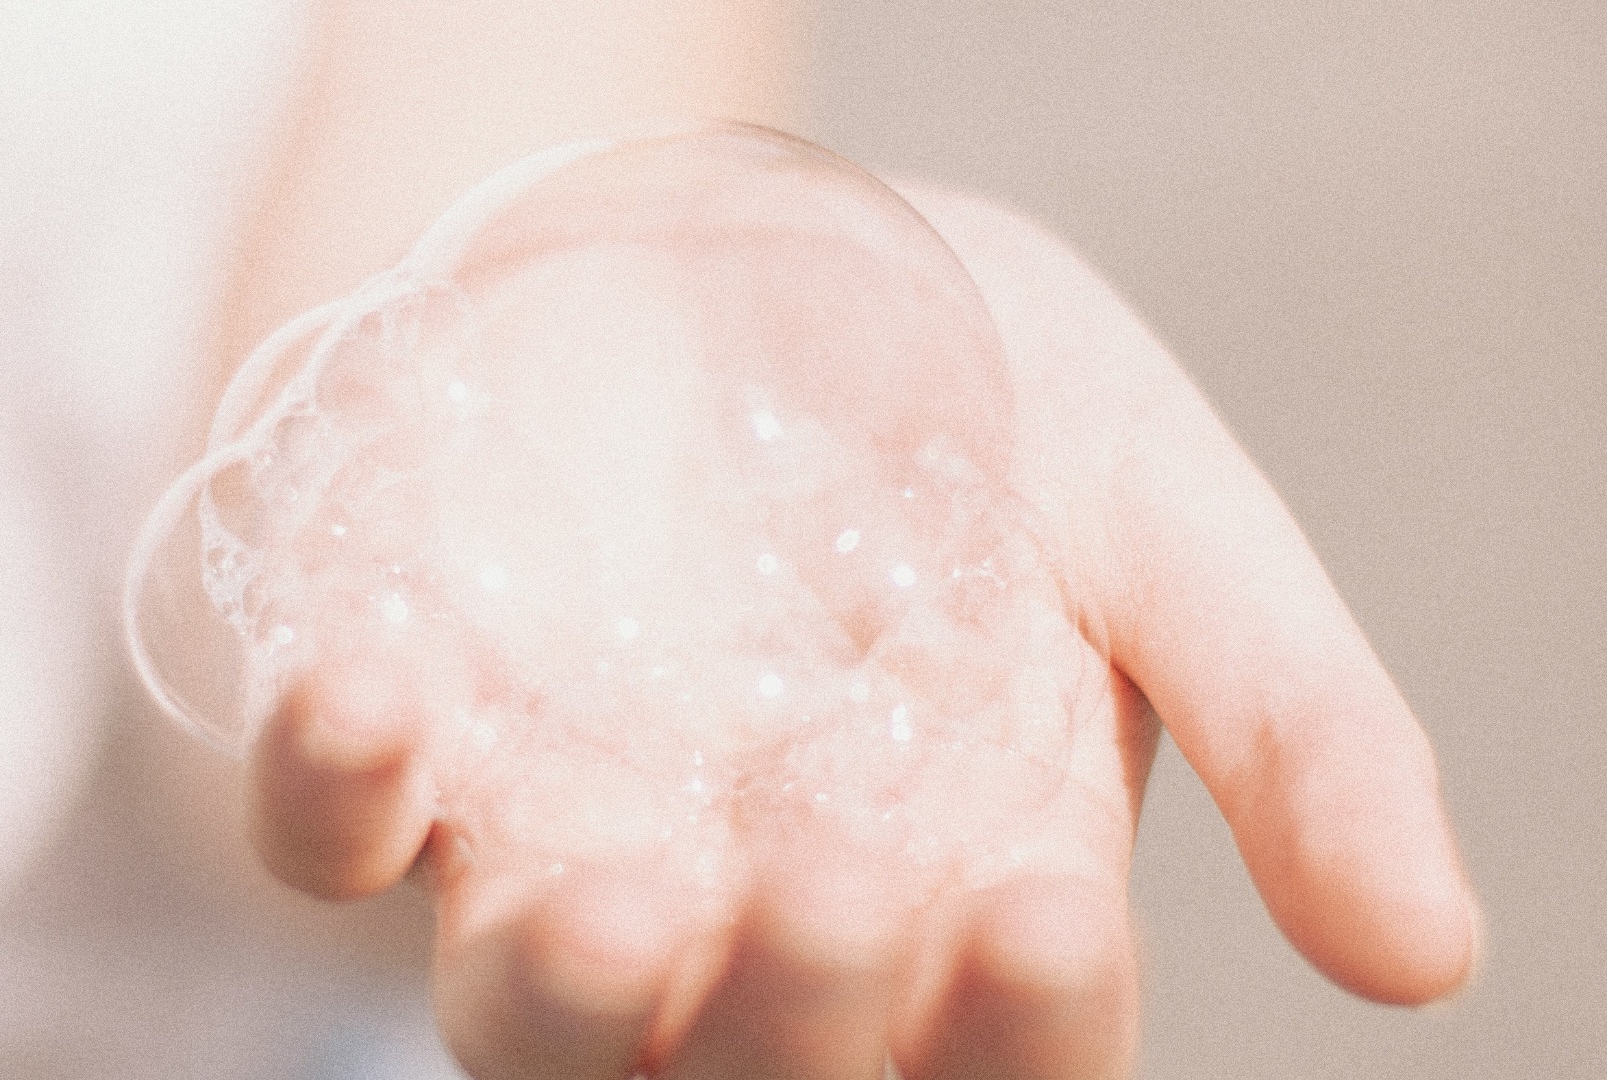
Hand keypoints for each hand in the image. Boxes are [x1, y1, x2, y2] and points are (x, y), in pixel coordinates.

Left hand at [246, 180, 1476, 1079]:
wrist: (727, 241)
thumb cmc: (958, 379)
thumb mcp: (1158, 506)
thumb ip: (1286, 716)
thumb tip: (1427, 956)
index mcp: (957, 885)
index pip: (996, 1046)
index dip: (1014, 1025)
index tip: (1035, 908)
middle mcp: (749, 908)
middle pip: (756, 1069)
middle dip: (790, 1013)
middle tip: (829, 869)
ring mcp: (559, 833)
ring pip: (527, 1021)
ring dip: (556, 992)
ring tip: (604, 897)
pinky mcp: (408, 741)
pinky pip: (329, 836)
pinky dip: (337, 794)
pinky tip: (378, 694)